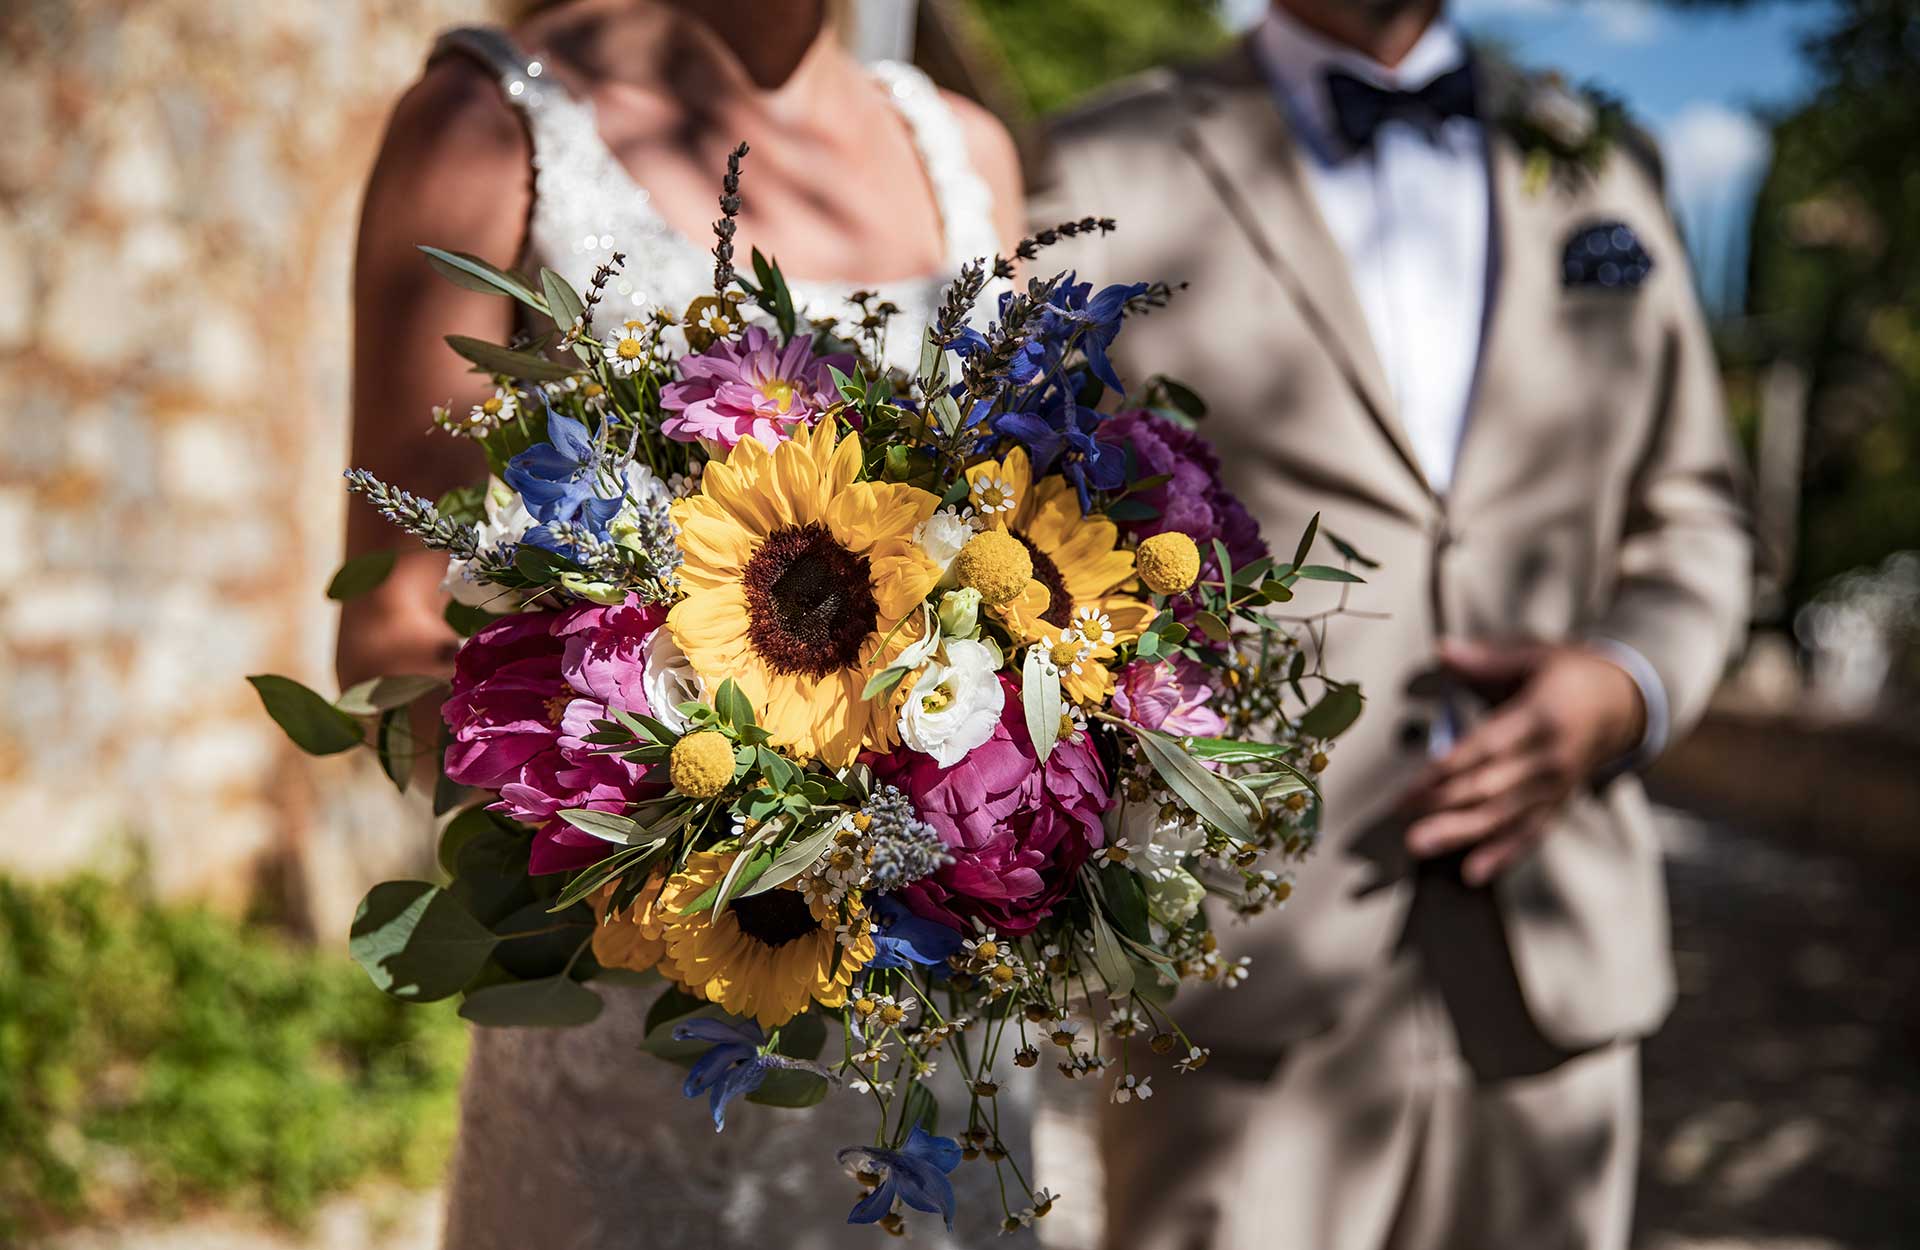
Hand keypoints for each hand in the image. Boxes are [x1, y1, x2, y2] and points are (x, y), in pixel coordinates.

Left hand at [1399, 639, 1646, 885]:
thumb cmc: (1568, 673)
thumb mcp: (1534, 656)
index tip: (1412, 785)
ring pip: (1506, 816)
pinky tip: (1472, 873)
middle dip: (1444, 807)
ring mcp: (1558, 785)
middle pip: (1492, 787)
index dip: (1448, 768)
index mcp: (1541, 716)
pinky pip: (1531, 833)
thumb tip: (1441, 649)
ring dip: (1461, 835)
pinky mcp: (1560, 803)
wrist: (1624, 702)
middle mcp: (1551, 757)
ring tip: (1420, 847)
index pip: (1488, 747)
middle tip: (1402, 826)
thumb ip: (1486, 660)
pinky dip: (1503, 854)